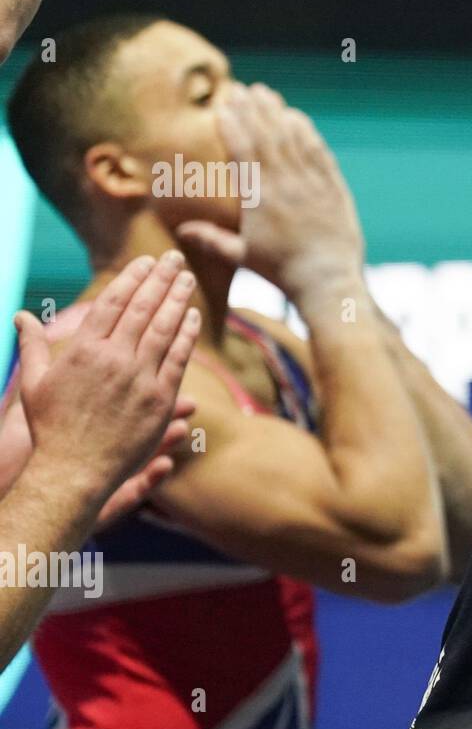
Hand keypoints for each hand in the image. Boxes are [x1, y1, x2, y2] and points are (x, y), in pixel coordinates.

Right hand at [14, 252, 200, 513]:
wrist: (73, 469)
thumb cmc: (51, 427)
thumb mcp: (34, 383)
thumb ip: (32, 346)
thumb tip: (21, 316)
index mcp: (83, 351)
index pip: (113, 303)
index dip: (131, 279)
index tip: (144, 262)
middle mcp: (113, 359)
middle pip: (143, 308)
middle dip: (160, 279)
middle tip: (173, 258)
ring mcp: (139, 378)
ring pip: (164, 328)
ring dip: (178, 299)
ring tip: (186, 278)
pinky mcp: (159, 398)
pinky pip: (178, 358)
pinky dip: (187, 334)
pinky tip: (193, 315)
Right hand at [178, 82, 364, 299]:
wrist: (328, 282)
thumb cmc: (282, 272)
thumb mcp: (243, 257)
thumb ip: (212, 240)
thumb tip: (181, 232)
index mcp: (259, 197)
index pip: (242, 150)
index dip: (232, 124)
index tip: (223, 105)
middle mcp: (286, 183)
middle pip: (267, 136)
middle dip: (252, 109)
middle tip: (242, 87)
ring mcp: (313, 183)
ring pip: (293, 138)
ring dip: (278, 113)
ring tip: (267, 94)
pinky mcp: (334, 188)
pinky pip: (319, 152)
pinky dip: (308, 132)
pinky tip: (299, 118)